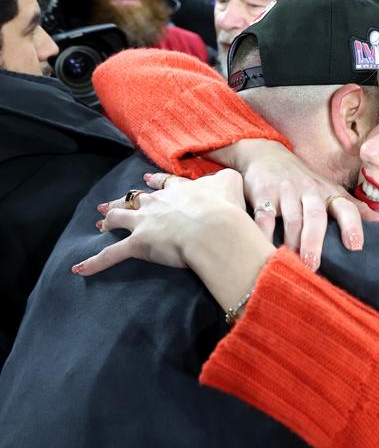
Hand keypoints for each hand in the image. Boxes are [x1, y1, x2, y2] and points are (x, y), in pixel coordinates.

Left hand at [72, 169, 247, 275]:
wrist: (213, 227)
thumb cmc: (224, 207)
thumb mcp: (230, 182)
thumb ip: (225, 178)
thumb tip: (225, 178)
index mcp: (178, 190)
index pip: (163, 184)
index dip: (155, 183)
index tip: (148, 180)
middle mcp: (157, 203)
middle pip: (135, 199)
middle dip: (123, 201)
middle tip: (112, 204)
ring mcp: (144, 223)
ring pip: (119, 219)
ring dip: (108, 221)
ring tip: (99, 225)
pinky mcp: (137, 244)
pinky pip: (111, 255)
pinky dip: (94, 263)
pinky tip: (79, 269)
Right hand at [207, 140, 378, 269]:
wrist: (265, 154)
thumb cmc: (303, 181)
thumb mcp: (331, 191)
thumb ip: (356, 210)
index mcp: (328, 193)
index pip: (345, 207)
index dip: (352, 225)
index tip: (355, 246)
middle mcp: (309, 190)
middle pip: (315, 216)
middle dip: (315, 240)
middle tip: (313, 264)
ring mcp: (285, 191)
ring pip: (291, 218)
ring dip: (292, 241)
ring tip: (291, 262)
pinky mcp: (262, 194)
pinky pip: (263, 215)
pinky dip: (263, 232)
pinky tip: (264, 247)